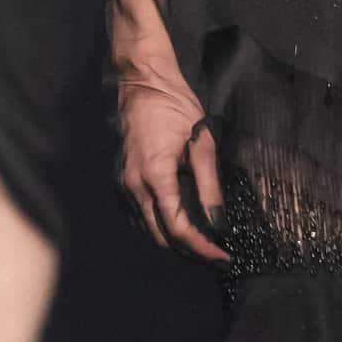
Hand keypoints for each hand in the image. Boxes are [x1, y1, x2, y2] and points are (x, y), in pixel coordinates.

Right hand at [119, 84, 229, 262]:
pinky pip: (136, 216)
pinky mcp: (119, 181)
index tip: (222, 256)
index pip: (178, 228)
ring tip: (200, 246)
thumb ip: (209, 186)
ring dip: (172, 243)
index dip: (202, 247)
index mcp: (155, 177)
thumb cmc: (174, 108)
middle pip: (160, 237)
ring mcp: (122, 185)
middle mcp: (133, 186)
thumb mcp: (201, 143)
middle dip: (189, 251)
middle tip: (215, 256)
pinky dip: (156, 228)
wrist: (142, 85)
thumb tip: (218, 222)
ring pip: (146, 230)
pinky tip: (175, 227)